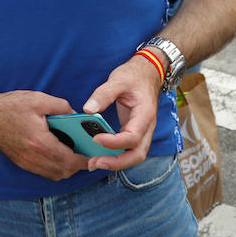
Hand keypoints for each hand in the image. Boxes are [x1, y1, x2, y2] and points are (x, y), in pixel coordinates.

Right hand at [0, 90, 85, 180]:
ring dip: (67, 168)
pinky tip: (58, 155)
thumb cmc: (12, 106)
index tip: (95, 157)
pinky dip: (55, 168)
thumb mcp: (39, 99)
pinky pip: (43, 172)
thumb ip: (62, 107)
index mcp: (40, 142)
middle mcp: (34, 157)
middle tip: (87, 155)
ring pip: (54, 175)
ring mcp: (26, 162)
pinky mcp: (21, 162)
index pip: (69, 160)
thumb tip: (76, 115)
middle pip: (63, 171)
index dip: (85, 161)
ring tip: (74, 154)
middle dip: (78, 166)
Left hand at [81, 54, 161, 171]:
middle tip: (95, 162)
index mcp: (145, 114)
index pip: (133, 137)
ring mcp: (143, 132)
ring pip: (134, 156)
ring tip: (94, 162)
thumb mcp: (118, 79)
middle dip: (116, 163)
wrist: (148, 73)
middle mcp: (147, 127)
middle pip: (137, 155)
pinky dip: (116, 156)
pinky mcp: (135, 132)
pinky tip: (99, 154)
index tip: (96, 138)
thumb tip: (88, 110)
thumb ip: (103, 94)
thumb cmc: (134, 76)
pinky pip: (128, 150)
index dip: (114, 142)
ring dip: (116, 163)